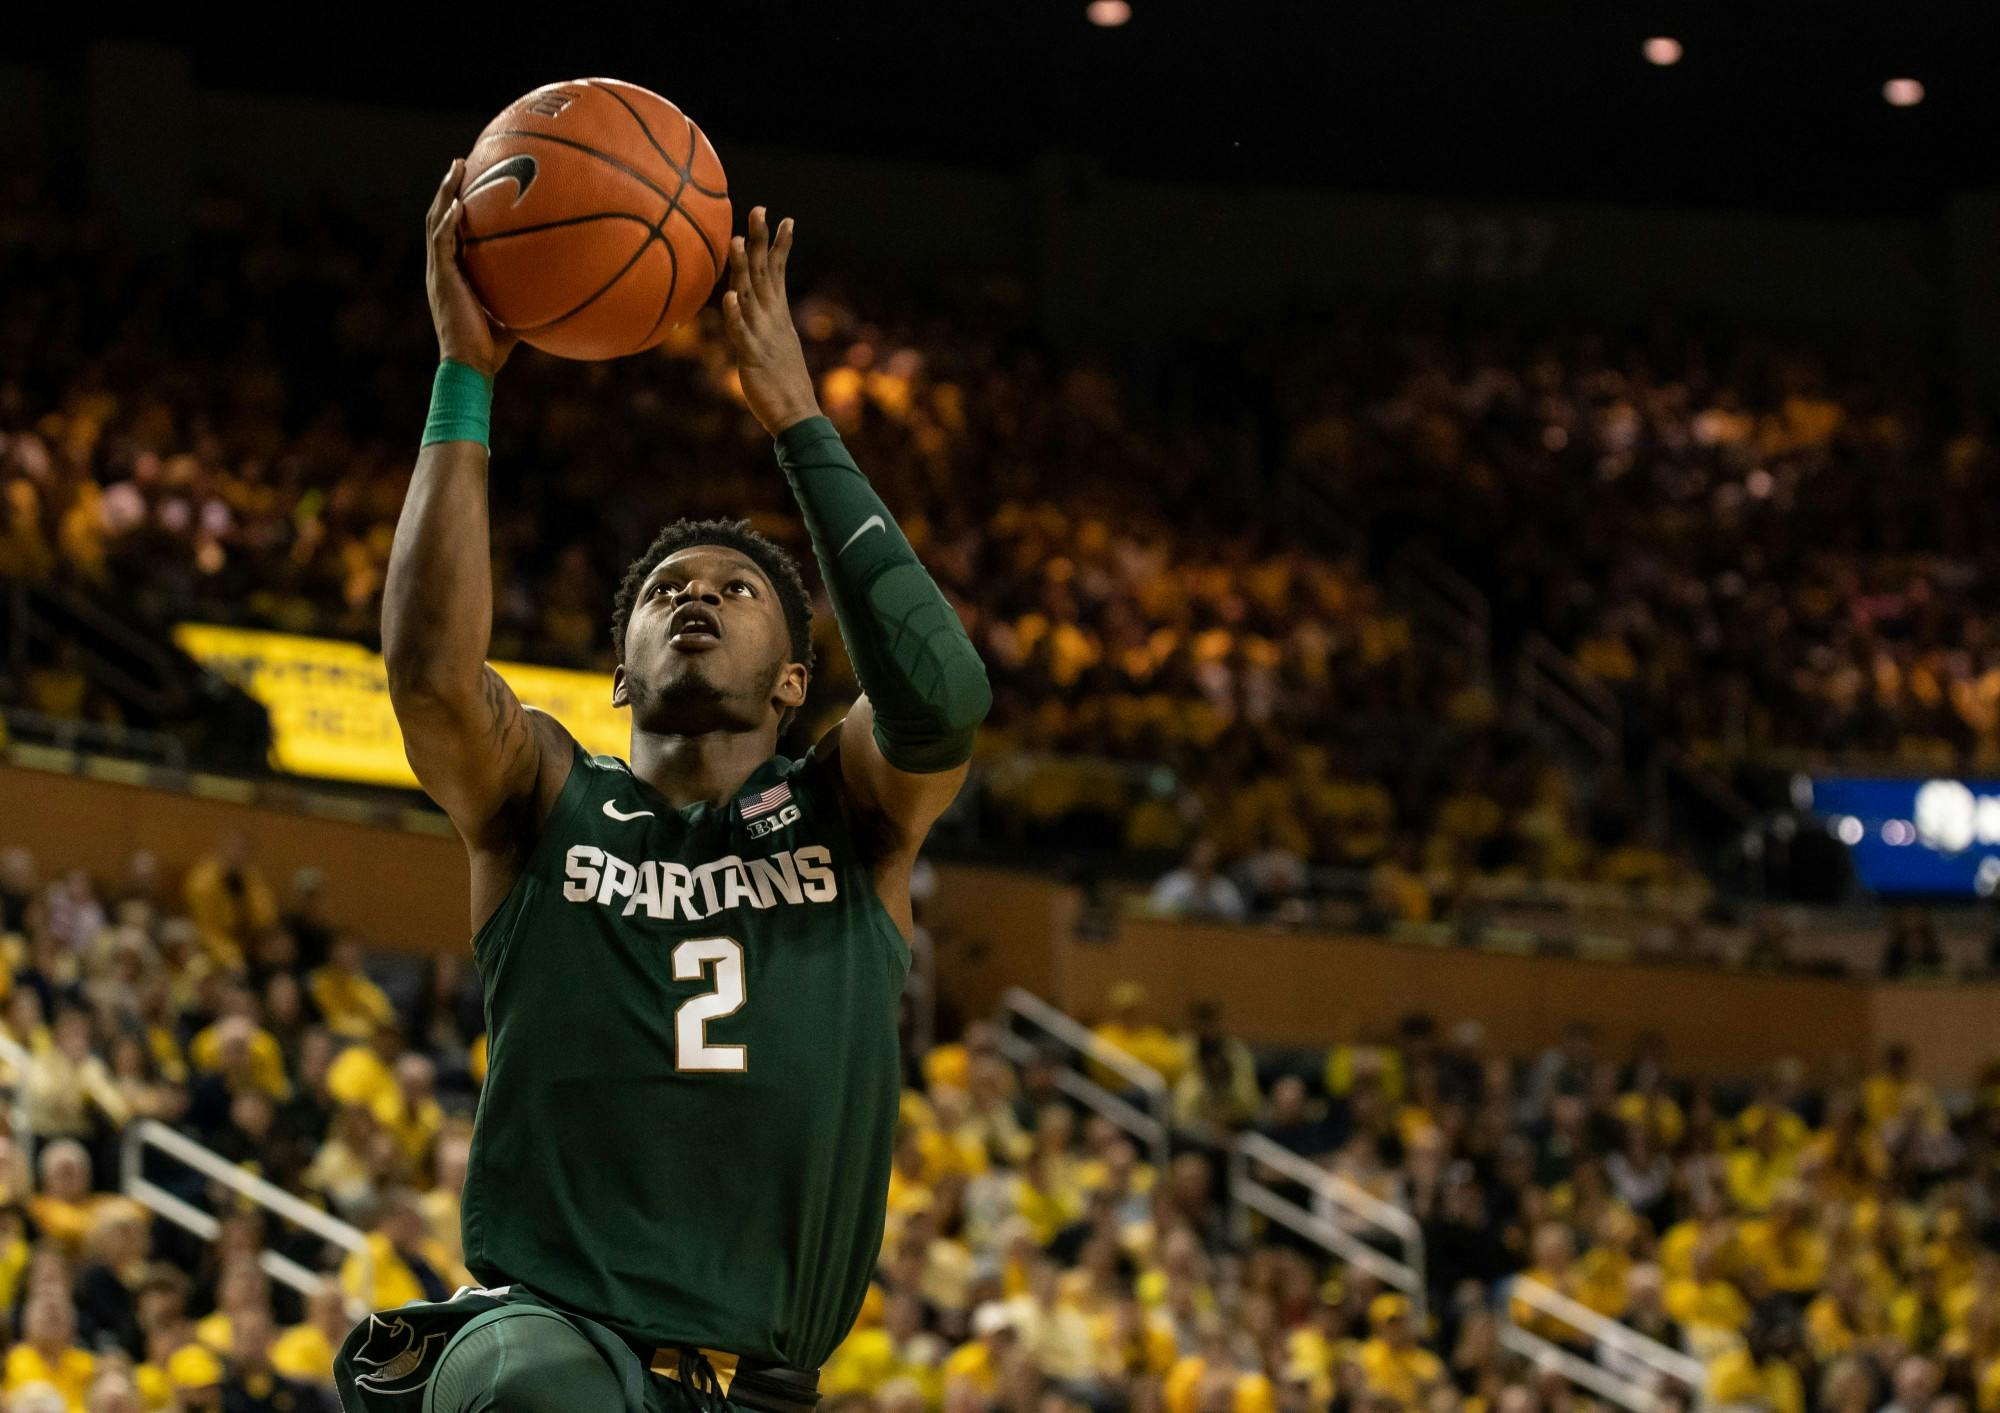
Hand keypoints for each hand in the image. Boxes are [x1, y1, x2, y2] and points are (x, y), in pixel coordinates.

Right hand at [425, 160, 516, 377]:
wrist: (471, 367)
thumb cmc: (491, 349)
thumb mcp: (514, 315)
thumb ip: (526, 298)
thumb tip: (558, 290)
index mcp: (455, 274)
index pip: (453, 232)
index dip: (457, 207)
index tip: (470, 184)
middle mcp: (443, 269)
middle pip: (440, 218)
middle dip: (449, 188)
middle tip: (461, 163)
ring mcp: (439, 273)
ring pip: (436, 222)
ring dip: (445, 194)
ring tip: (456, 169)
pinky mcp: (442, 280)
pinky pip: (441, 243)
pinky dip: (447, 222)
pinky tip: (458, 205)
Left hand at [724, 206, 820, 435]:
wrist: (797, 416)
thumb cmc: (784, 384)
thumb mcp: (775, 347)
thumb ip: (762, 326)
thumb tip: (751, 312)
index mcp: (778, 315)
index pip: (778, 271)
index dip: (779, 245)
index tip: (784, 219)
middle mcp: (772, 319)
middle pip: (763, 272)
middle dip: (760, 240)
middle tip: (759, 209)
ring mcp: (763, 335)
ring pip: (750, 295)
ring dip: (742, 268)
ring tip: (736, 241)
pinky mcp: (753, 356)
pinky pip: (741, 332)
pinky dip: (735, 315)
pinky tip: (729, 297)